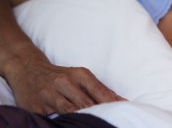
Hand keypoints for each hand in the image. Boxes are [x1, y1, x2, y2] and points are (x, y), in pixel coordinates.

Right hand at [6, 53, 123, 114]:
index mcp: (79, 75)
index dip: (110, 103)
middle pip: (85, 103)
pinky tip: (71, 124)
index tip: (122, 111)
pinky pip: (53, 118)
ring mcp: (49, 95)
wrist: (28, 70)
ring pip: (69, 111)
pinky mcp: (36, 106)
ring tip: (92, 123)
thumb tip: (120, 101)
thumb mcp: (80, 76)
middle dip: (97, 113)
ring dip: (81, 118)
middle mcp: (64, 83)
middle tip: (108, 121)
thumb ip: (99, 89)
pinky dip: (63, 122)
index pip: (98, 91)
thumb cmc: (62, 76)